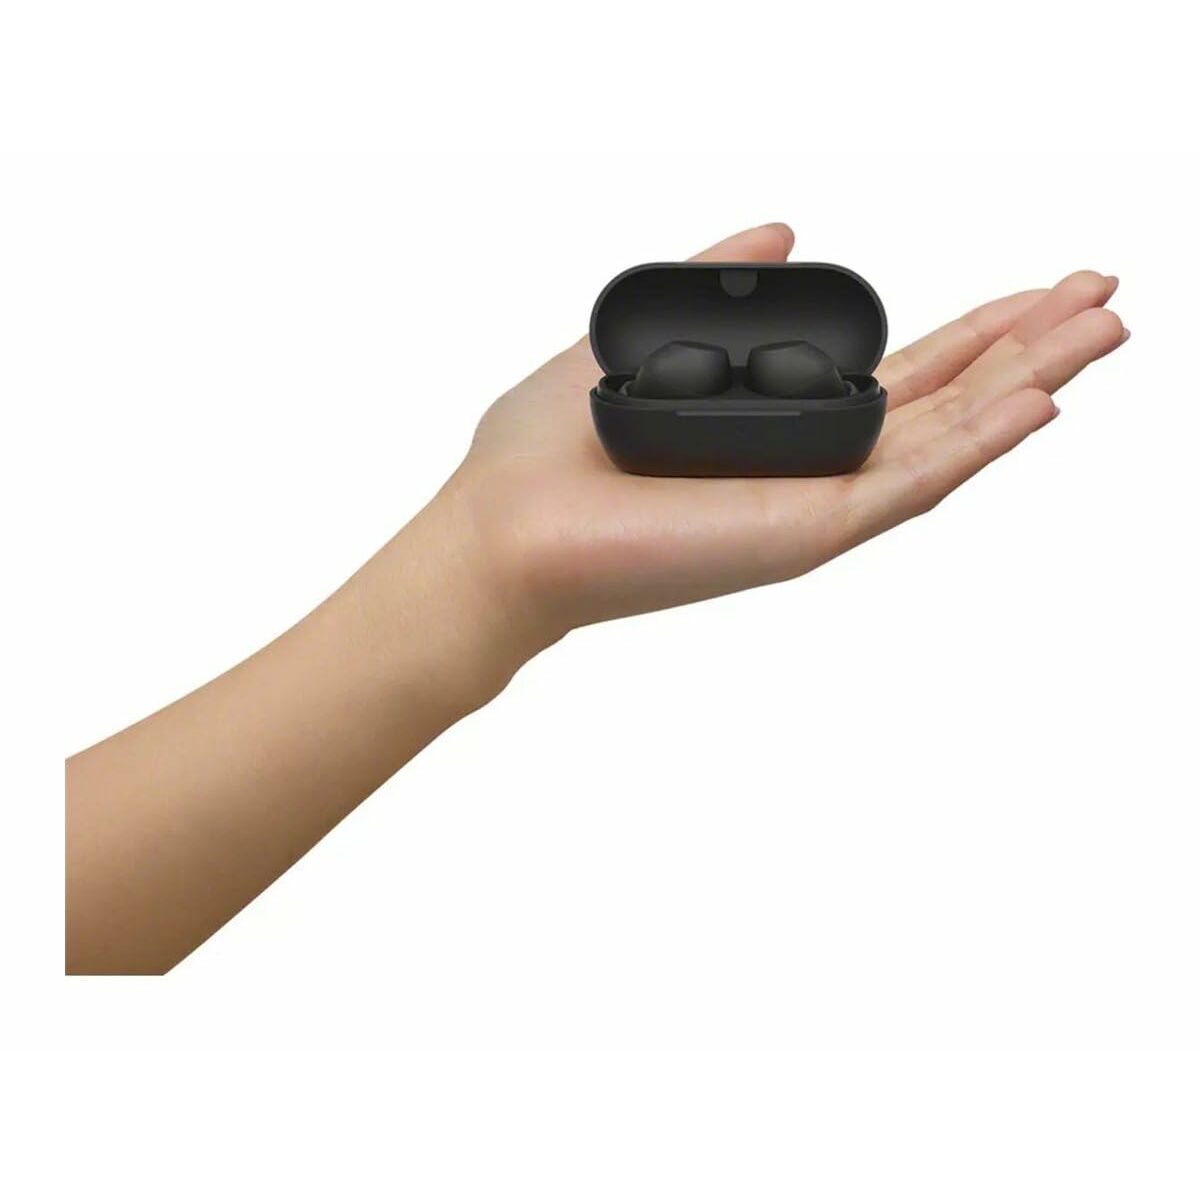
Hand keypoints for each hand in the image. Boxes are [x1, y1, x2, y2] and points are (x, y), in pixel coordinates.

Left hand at [451, 223, 1126, 643]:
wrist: (501, 535)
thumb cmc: (549, 452)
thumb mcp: (647, 334)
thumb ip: (721, 283)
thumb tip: (782, 228)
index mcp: (779, 423)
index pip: (900, 370)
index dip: (973, 329)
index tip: (1038, 287)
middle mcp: (808, 466)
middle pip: (941, 401)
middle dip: (1026, 347)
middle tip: (1104, 294)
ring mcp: (812, 504)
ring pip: (945, 441)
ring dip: (1028, 385)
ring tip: (1103, 329)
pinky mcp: (800, 535)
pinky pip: (905, 485)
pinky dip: (977, 446)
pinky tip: (1036, 401)